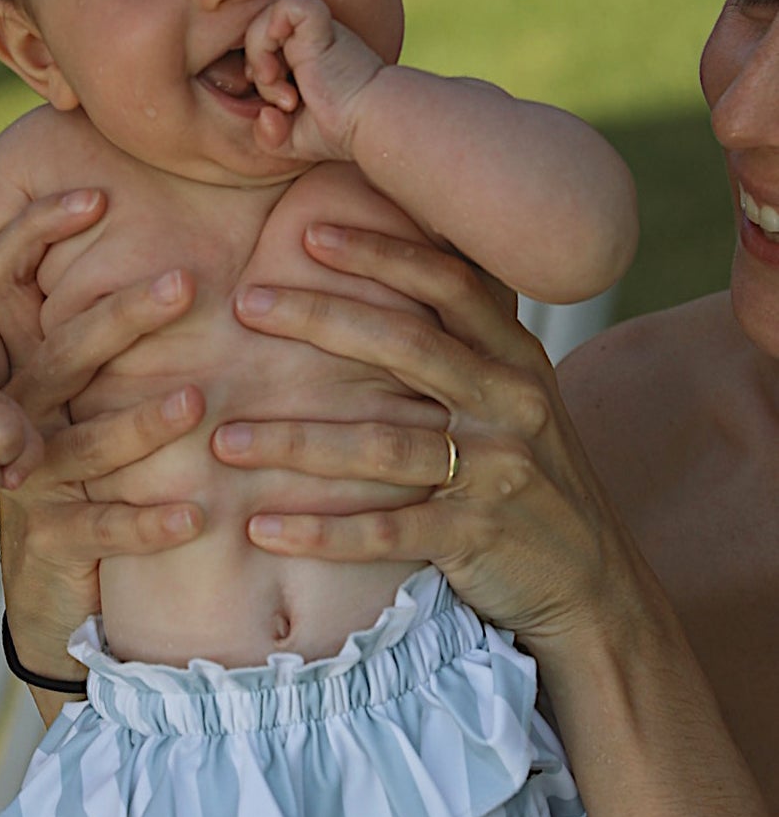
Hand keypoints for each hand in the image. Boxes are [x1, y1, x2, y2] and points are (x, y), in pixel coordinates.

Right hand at [0, 187, 208, 693]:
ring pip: (84, 445)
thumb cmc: (95, 461)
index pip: (4, 277)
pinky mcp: (53, 539)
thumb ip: (119, 331)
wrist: (55, 577)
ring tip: (197, 402)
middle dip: (122, 318)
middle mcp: (20, 414)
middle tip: (187, 282)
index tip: (98, 195)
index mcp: (29, 363)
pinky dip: (149, 523)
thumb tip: (196, 238)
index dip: (37, 231)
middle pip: (61, 355)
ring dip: (141, 425)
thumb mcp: (94, 391)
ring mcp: (30, 480)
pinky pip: (103, 528)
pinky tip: (198, 514)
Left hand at [214, 223, 627, 651]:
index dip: (383, 253)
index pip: (449, 285)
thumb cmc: (531, 482)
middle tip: (243, 306)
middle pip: (408, 345)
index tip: (310, 234)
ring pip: (382, 445)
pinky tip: (263, 529)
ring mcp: (497, 471)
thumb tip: (392, 283)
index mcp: (517, 359)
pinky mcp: (476, 537)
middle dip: (321, 318)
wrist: (592, 583)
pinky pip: (385, 531)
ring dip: (295, 443)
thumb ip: (464, 352)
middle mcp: (511, 403)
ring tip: (223, 442)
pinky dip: (320, 532)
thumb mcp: (515, 403)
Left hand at [245, 0, 384, 163]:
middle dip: (255, 71)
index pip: (260, 49)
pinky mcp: (319, 23)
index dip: (254, 77)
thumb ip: (269, 134)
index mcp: (303, 56)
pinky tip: (278, 68)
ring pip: (261, 21)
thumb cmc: (342, 130)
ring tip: (281, 91)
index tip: (274, 107)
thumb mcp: (293, 139)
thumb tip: (263, 116)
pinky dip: (268, 34)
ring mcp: (313, 29)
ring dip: (259, 60)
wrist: (371, 121)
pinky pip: (284, 6)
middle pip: (256, 35)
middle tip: (281, 102)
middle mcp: (307, 37)